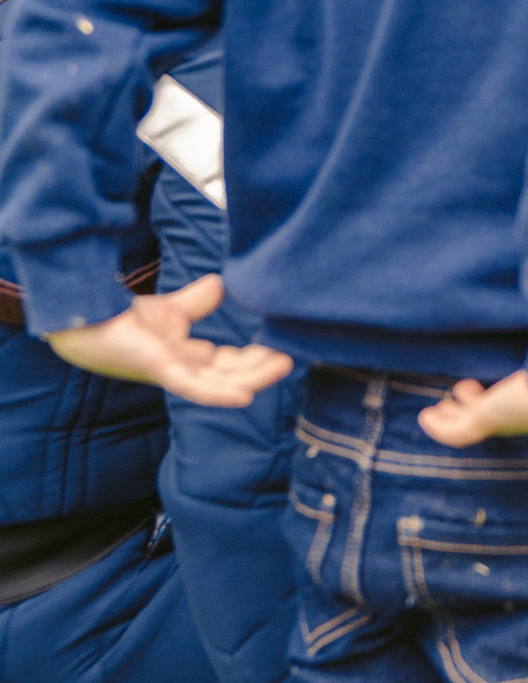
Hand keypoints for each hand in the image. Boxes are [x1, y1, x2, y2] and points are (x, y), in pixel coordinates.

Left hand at [45, 274, 293, 406]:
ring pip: (217, 382)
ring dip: (251, 378)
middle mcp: (181, 369)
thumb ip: (197, 301)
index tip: (281, 348)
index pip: (226, 363)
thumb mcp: (170, 310)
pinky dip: (218, 394)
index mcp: (185, 358)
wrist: (82, 316)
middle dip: (260, 369)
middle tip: (291, 359)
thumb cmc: (118, 319)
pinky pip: (191, 387)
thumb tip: (224, 284)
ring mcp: (170, 371)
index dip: (254, 358)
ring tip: (282, 366)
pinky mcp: (158, 368)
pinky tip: (243, 397)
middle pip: (227, 375)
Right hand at [418, 369, 527, 447]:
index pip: (527, 404)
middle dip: (482, 407)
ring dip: (457, 415)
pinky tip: (426, 416)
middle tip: (468, 389)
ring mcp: (508, 421)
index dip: (510, 395)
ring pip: (475, 425)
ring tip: (443, 404)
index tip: (503, 379)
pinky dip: (439, 426)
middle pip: (501, 419)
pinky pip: (457, 432)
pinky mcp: (488, 420)